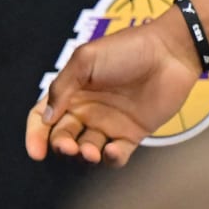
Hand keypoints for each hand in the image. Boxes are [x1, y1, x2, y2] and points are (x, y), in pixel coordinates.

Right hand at [25, 16, 204, 166]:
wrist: (172, 50)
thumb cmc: (129, 48)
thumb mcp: (87, 59)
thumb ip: (62, 87)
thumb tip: (46, 118)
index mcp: (73, 92)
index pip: (42, 119)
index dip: (35, 135)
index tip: (36, 151)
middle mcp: (89, 110)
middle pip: (63, 137)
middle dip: (60, 146)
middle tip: (68, 146)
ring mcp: (111, 123)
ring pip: (87, 151)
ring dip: (83, 156)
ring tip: (90, 151)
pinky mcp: (133, 132)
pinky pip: (116, 156)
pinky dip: (111, 159)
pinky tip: (112, 150)